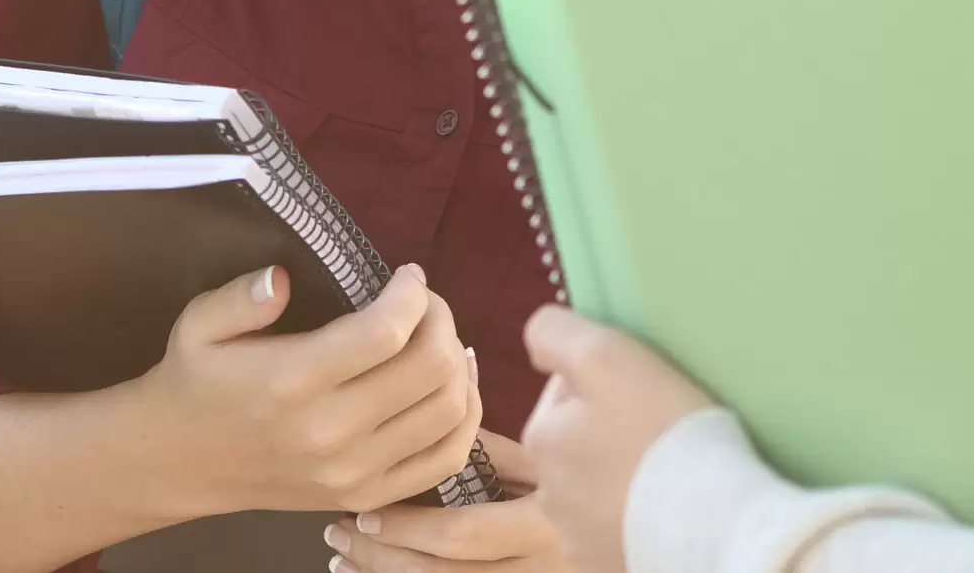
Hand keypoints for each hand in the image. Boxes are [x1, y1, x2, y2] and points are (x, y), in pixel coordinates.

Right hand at [129, 261, 484, 516]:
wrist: (181, 463)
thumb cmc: (196, 382)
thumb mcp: (197, 325)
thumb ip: (241, 297)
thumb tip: (282, 278)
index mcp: (290, 382)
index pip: (386, 332)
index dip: (412, 293)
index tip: (406, 275)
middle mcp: (329, 433)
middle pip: (431, 367)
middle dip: (441, 319)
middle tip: (423, 303)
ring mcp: (354, 472)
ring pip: (449, 410)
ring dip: (457, 362)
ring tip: (436, 337)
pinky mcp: (368, 495)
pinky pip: (447, 458)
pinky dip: (465, 416)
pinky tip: (449, 384)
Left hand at [325, 429, 569, 570]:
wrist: (635, 502)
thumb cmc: (593, 462)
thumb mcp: (544, 450)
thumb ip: (492, 445)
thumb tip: (435, 416)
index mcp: (547, 523)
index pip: (463, 533)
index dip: (409, 527)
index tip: (365, 510)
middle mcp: (544, 565)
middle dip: (383, 557)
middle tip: (338, 532)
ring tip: (343, 560)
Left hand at [520, 307, 716, 572]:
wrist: (713, 522)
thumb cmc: (660, 431)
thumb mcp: (605, 355)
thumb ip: (555, 334)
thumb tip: (538, 344)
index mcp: (542, 438)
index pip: (564, 394)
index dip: (601, 384)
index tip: (640, 390)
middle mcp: (548, 493)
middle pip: (578, 446)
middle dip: (606, 436)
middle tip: (658, 431)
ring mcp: (578, 538)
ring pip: (597, 492)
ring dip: (620, 480)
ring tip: (667, 474)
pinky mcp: (608, 566)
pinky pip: (618, 532)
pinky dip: (636, 519)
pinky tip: (667, 509)